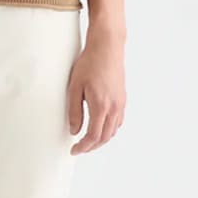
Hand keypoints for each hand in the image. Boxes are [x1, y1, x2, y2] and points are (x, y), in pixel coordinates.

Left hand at [66, 30, 125, 153]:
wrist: (107, 47)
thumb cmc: (90, 63)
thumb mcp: (75, 87)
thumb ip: (74, 111)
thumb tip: (74, 130)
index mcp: (101, 105)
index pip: (93, 136)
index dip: (83, 146)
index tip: (74, 150)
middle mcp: (114, 107)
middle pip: (105, 137)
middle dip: (92, 146)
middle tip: (79, 148)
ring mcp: (121, 103)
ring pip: (113, 131)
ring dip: (101, 139)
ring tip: (88, 140)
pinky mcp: (123, 98)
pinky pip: (118, 121)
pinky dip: (109, 129)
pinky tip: (100, 127)